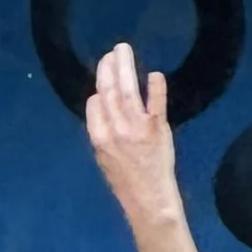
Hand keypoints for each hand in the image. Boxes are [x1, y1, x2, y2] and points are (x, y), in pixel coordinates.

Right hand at [83, 41, 181, 225]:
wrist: (149, 201)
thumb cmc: (126, 183)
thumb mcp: (105, 159)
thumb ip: (103, 133)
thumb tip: (101, 107)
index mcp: (99, 138)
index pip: (94, 103)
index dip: (99, 89)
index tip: (104, 79)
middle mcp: (115, 129)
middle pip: (108, 90)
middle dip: (108, 67)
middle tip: (113, 51)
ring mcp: (136, 128)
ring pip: (128, 90)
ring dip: (125, 66)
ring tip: (124, 50)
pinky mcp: (157, 129)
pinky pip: (156, 103)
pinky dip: (155, 87)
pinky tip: (155, 74)